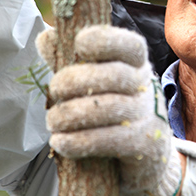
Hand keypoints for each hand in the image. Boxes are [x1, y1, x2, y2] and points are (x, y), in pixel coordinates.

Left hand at [37, 25, 183, 195]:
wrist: (146, 158)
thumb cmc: (113, 111)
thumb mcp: (94, 82)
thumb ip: (70, 59)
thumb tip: (46, 36)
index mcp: (136, 65)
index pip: (130, 45)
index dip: (105, 41)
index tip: (79, 43)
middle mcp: (147, 86)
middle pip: (114, 75)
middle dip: (75, 81)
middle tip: (54, 91)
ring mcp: (149, 116)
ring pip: (108, 108)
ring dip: (70, 114)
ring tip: (53, 122)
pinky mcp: (145, 145)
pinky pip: (109, 140)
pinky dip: (78, 141)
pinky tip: (60, 142)